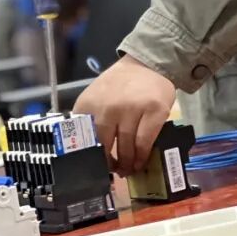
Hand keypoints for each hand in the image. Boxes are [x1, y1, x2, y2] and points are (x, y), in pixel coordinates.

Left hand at [74, 54, 175, 176]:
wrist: (147, 64)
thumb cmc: (118, 85)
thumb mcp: (96, 97)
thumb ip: (90, 120)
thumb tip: (88, 152)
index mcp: (88, 103)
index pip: (82, 139)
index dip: (89, 158)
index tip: (94, 169)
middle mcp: (108, 106)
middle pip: (104, 147)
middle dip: (109, 164)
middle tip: (114, 171)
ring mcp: (132, 109)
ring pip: (125, 147)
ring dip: (127, 163)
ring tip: (128, 169)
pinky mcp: (154, 112)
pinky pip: (144, 143)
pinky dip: (142, 157)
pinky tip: (140, 162)